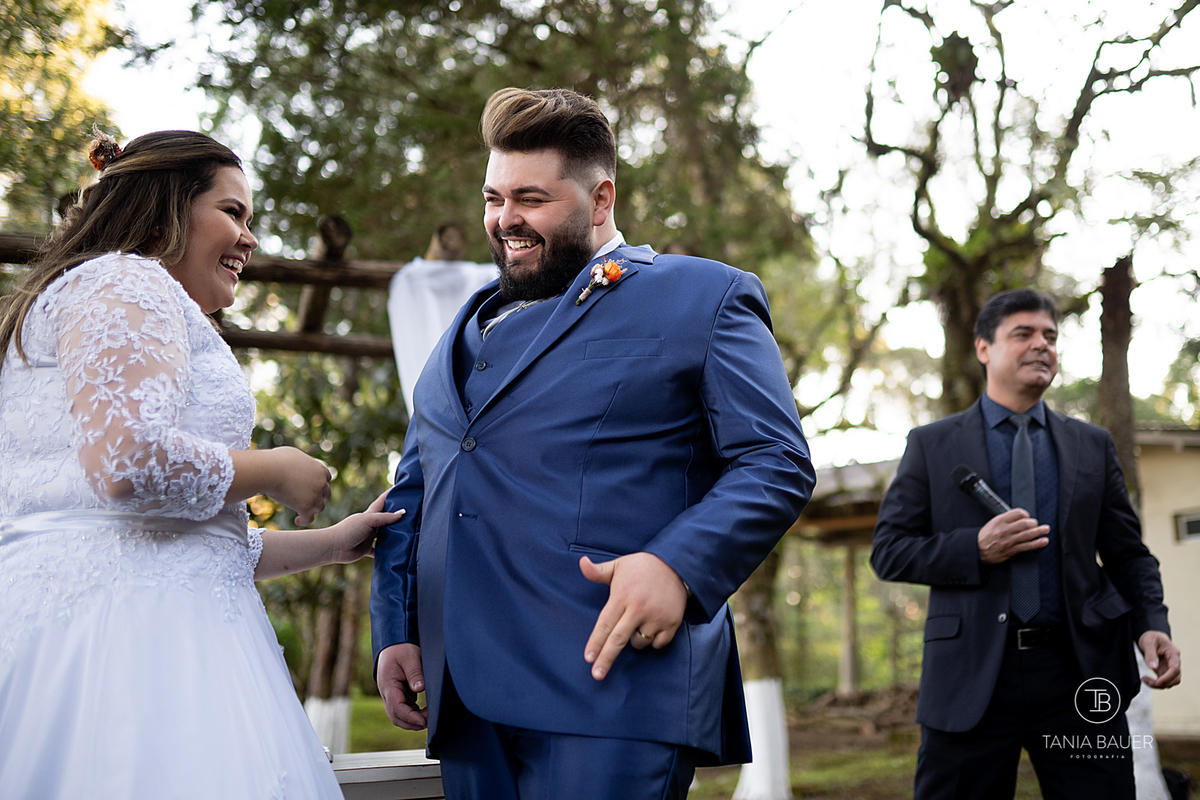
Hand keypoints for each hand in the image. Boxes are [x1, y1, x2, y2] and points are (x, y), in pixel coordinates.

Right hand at [268, 447, 331, 525]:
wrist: (269, 470)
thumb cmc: (276, 460)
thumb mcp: (293, 455)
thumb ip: (300, 462)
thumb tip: (295, 464)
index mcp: (320, 469)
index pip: (326, 478)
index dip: (319, 483)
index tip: (312, 486)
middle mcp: (321, 483)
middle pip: (325, 493)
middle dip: (317, 496)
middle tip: (307, 499)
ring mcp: (315, 496)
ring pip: (319, 507)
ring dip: (312, 509)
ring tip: (302, 511)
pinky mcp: (306, 507)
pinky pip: (309, 519)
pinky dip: (304, 521)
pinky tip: (297, 520)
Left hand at [328, 489, 403, 563]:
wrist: (333, 547)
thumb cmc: (348, 530)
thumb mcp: (368, 520)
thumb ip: (384, 518)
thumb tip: (402, 513)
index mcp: (369, 515)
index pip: (382, 501)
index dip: (390, 494)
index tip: (400, 488)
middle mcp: (370, 525)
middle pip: (385, 518)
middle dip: (396, 516)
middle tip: (411, 513)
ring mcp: (368, 537)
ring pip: (384, 535)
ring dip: (393, 535)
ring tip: (408, 534)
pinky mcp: (366, 549)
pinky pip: (378, 551)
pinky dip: (385, 552)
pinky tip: (395, 552)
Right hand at [377, 643, 427, 729]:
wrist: (394, 644)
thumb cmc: (401, 649)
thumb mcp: (410, 657)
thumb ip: (415, 673)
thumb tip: (420, 689)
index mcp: (388, 685)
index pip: (397, 708)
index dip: (410, 717)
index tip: (424, 721)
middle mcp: (387, 693)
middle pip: (396, 717)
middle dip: (412, 723)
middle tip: (430, 721)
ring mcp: (391, 695)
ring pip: (399, 716)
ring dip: (412, 720)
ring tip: (429, 716)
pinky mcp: (398, 695)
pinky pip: (403, 709)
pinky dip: (413, 713)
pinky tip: (424, 710)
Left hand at [581, 552, 687, 680]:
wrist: (676, 564)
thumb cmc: (642, 567)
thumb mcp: (618, 565)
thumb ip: (598, 571)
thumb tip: (581, 563)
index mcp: (622, 596)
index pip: (604, 624)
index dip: (595, 643)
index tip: (588, 658)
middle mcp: (638, 608)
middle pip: (618, 640)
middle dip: (606, 659)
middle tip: (597, 675)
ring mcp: (656, 617)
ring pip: (639, 643)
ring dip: (634, 641)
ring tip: (637, 623)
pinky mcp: (672, 622)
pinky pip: (658, 644)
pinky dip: (653, 641)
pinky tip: (652, 627)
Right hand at [977, 508, 1048, 563]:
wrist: (978, 549)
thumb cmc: (986, 536)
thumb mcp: (993, 522)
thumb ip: (1006, 519)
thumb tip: (1021, 517)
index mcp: (1000, 521)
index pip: (1018, 513)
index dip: (1025, 514)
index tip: (1027, 517)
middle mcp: (1005, 530)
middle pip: (1025, 524)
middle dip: (1034, 523)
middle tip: (1037, 524)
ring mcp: (1009, 540)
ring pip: (1028, 534)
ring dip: (1039, 531)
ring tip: (1046, 529)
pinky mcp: (1012, 550)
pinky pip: (1027, 546)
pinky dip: (1037, 543)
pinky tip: (1044, 541)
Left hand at [1138, 630, 1181, 688]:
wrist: (1151, 637)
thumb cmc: (1151, 637)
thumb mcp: (1148, 642)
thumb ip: (1150, 654)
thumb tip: (1153, 667)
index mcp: (1173, 654)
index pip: (1175, 669)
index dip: (1167, 677)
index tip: (1157, 682)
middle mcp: (1174, 662)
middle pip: (1175, 678)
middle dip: (1163, 683)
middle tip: (1149, 682)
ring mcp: (1170, 667)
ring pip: (1170, 681)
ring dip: (1160, 685)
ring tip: (1146, 680)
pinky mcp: (1164, 670)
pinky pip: (1164, 680)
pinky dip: (1156, 683)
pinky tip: (1147, 680)